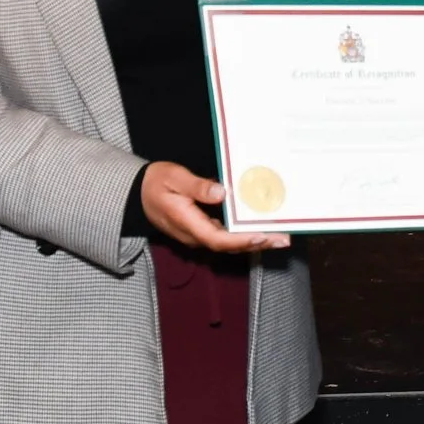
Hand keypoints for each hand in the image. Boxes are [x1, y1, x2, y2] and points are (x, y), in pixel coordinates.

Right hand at [140, 162, 289, 252]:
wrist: (140, 194)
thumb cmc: (157, 183)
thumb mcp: (174, 177)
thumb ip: (197, 186)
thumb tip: (221, 193)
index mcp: (187, 223)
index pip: (217, 239)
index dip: (240, 240)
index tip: (261, 236)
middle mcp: (196, 235)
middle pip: (230, 246)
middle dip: (258, 243)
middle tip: (284, 239)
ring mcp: (200, 235)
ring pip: (231, 244)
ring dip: (256, 241)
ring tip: (282, 237)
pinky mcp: (205, 230)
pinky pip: (228, 237)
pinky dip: (247, 235)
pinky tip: (264, 228)